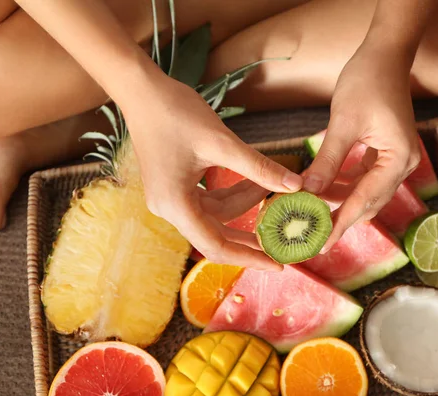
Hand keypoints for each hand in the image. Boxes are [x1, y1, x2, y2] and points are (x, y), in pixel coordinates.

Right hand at [123, 76, 302, 270]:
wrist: (142, 89)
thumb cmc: (175, 112)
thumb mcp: (222, 142)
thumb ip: (258, 168)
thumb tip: (296, 186)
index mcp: (175, 205)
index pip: (216, 246)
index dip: (249, 257)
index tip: (278, 263)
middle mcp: (169, 208)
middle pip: (216, 232)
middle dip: (252, 233)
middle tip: (284, 239)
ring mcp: (170, 197)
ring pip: (216, 213)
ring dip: (246, 203)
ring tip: (276, 190)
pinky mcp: (175, 184)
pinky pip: (208, 199)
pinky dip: (233, 192)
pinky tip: (255, 181)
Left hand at [303, 43, 420, 250]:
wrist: (385, 56)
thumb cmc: (367, 82)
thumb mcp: (343, 123)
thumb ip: (327, 160)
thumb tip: (307, 192)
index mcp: (399, 159)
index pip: (365, 199)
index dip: (341, 223)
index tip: (322, 243)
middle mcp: (403, 165)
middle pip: (369, 202)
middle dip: (339, 217)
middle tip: (312, 234)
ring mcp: (396, 160)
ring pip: (365, 193)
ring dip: (339, 202)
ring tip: (312, 214)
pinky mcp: (386, 154)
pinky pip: (364, 179)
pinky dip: (344, 186)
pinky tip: (323, 190)